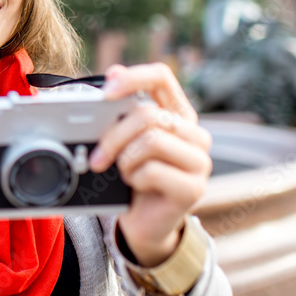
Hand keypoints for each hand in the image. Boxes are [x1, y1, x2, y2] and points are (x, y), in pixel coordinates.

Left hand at [90, 63, 212, 265]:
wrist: (144, 223)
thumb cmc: (132, 176)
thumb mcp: (124, 141)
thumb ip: (121, 112)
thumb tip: (113, 73)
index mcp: (177, 114)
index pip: (161, 77)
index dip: (133, 77)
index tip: (106, 91)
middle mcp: (195, 134)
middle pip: (148, 115)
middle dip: (113, 135)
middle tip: (95, 156)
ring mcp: (199, 162)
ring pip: (150, 140)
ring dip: (124, 159)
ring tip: (122, 172)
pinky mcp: (194, 188)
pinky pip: (151, 171)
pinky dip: (133, 179)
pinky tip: (136, 186)